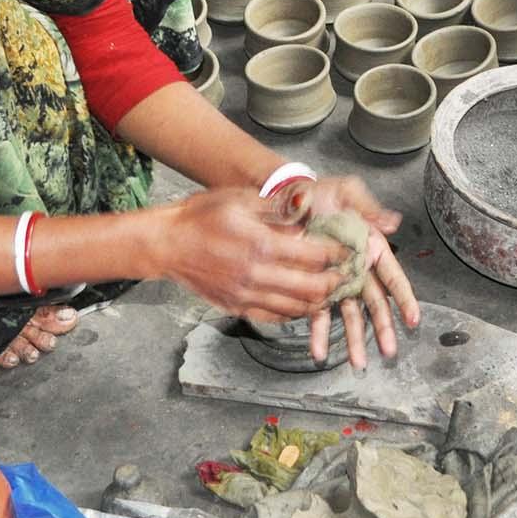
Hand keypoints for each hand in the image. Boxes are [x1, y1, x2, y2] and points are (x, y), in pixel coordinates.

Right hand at [154, 189, 350, 323]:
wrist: (167, 243)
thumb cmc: (203, 216)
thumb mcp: (242, 199)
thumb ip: (279, 208)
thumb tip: (312, 210)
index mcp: (262, 245)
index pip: (315, 256)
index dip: (338, 254)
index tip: (349, 250)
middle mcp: (257, 276)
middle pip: (312, 288)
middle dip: (335, 282)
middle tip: (345, 274)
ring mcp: (246, 296)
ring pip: (297, 308)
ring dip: (318, 301)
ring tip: (329, 290)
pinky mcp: (237, 308)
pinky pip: (275, 318)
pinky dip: (294, 312)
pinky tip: (302, 302)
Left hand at [299, 177, 421, 368]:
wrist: (284, 200)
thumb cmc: (319, 194)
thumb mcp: (346, 193)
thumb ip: (369, 208)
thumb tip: (392, 222)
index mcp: (372, 248)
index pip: (394, 279)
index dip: (404, 299)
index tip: (413, 319)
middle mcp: (358, 269)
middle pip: (375, 304)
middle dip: (383, 329)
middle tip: (389, 350)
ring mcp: (337, 282)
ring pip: (350, 316)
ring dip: (355, 340)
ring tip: (358, 362)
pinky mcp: (314, 289)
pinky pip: (318, 314)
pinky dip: (319, 334)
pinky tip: (319, 351)